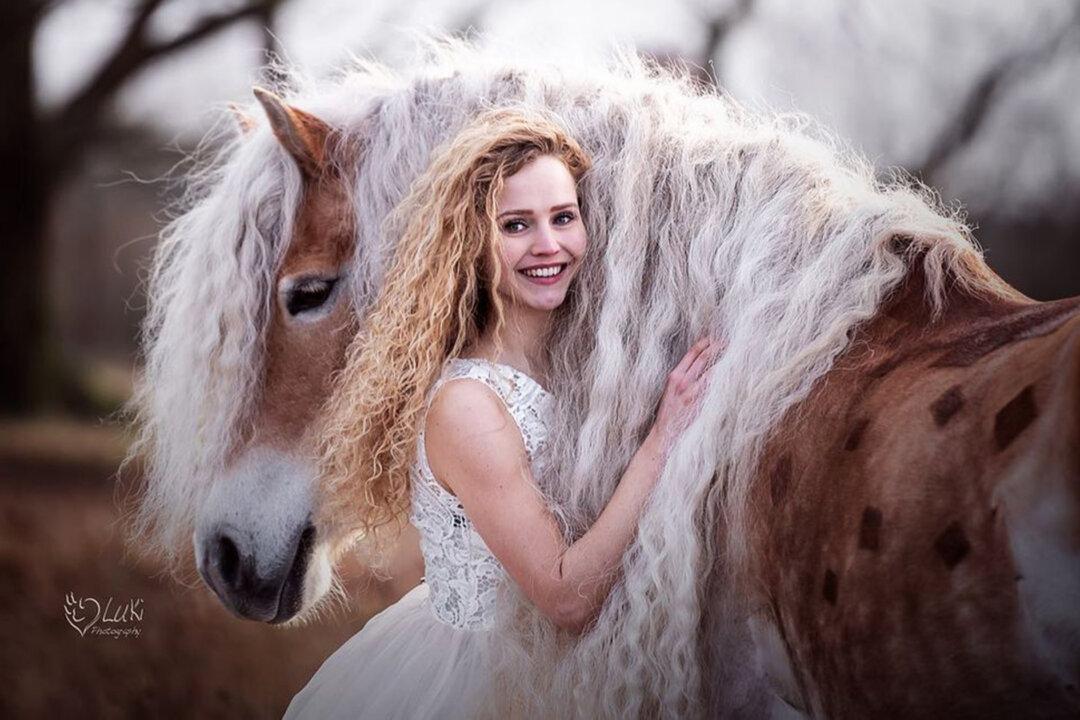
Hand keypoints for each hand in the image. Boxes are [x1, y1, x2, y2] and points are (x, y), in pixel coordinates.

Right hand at [648, 336, 722, 452]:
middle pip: (704, 358)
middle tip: (728, 342)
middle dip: (717, 347)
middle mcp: (684, 381)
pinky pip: (715, 388)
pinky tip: (732, 374)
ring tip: (734, 354)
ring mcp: (693, 392)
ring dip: (724, 361)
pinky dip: (724, 379)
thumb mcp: (670, 390)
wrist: (665, 433)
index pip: (692, 353)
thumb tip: (700, 367)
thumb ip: (683, 378)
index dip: (704, 343)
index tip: (713, 338)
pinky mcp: (701, 403)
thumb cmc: (668, 412)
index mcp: (675, 376)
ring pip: (712, 371)